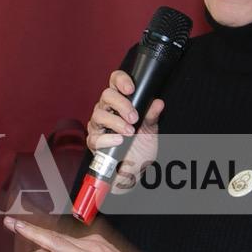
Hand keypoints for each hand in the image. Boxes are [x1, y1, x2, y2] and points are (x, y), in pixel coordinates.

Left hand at [6, 215, 141, 251]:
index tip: (23, 228)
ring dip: (35, 237)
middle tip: (10, 222)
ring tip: (17, 228)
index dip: (39, 236)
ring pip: (57, 246)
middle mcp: (90, 248)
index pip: (59, 238)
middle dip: (30, 229)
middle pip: (54, 237)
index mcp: (92, 244)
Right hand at [87, 70, 163, 190]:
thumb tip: (158, 102)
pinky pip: (95, 137)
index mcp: (119, 103)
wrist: (133, 171)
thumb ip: (152, 116)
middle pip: (106, 95)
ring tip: (129, 132)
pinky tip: (119, 141)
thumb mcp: (150, 130)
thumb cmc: (140, 148)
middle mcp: (106, 110)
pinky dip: (108, 139)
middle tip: (134, 117)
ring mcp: (98, 126)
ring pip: (99, 115)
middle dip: (121, 105)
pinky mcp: (94, 142)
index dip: (121, 80)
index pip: (115, 82)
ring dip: (116, 122)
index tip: (131, 88)